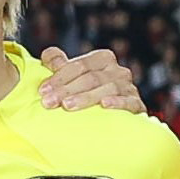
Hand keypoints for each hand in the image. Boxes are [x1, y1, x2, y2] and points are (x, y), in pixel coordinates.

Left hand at [31, 46, 147, 116]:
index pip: (79, 65)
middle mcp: (118, 71)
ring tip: (67, 106)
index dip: (59, 77)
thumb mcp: (71, 77)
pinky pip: (129, 102)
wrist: (111, 121)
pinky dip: (117, 102)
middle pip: (91, 78)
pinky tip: (104, 105)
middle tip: (49, 102)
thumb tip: (48, 57)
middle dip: (67, 90)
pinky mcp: (137, 105)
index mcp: (103, 59)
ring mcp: (129, 87)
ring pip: (107, 89)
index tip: (42, 90)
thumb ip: (58, 64)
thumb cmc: (86, 95)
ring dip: (86, 97)